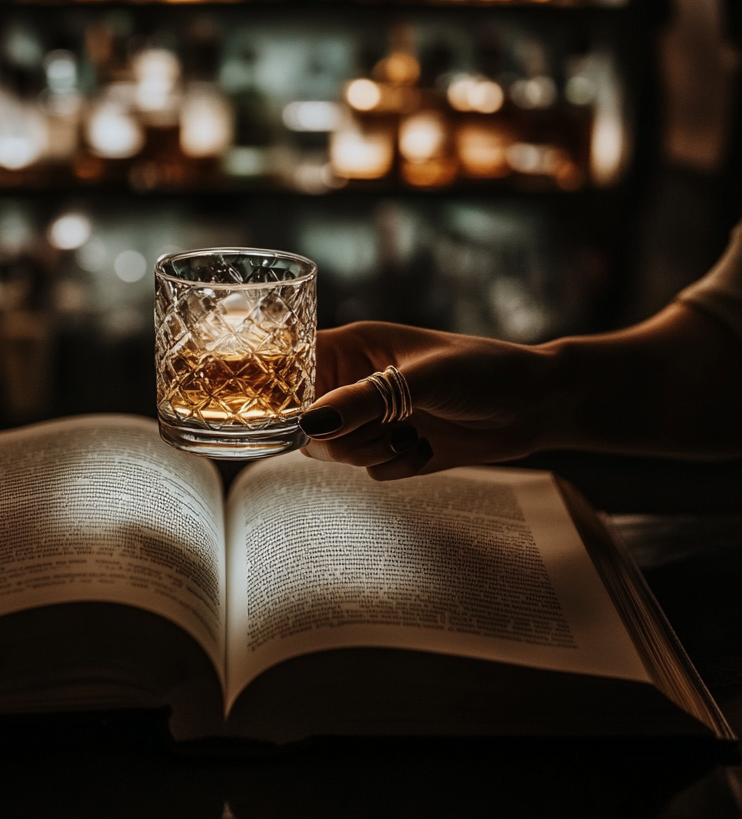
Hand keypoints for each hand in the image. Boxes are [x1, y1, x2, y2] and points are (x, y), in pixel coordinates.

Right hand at [300, 321, 555, 479]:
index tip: (292, 416)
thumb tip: (309, 424)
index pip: (291, 366)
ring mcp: (373, 416)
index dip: (280, 391)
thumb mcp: (423, 380)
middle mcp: (356, 381)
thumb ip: (364, 401)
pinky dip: (392, 467)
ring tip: (408, 435)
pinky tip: (423, 449)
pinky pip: (365, 470)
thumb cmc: (485, 372)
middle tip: (378, 427)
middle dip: (336, 435)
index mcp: (355, 347)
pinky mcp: (391, 446)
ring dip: (366, 453)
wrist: (538, 406)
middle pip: (306, 419)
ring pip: (332, 450)